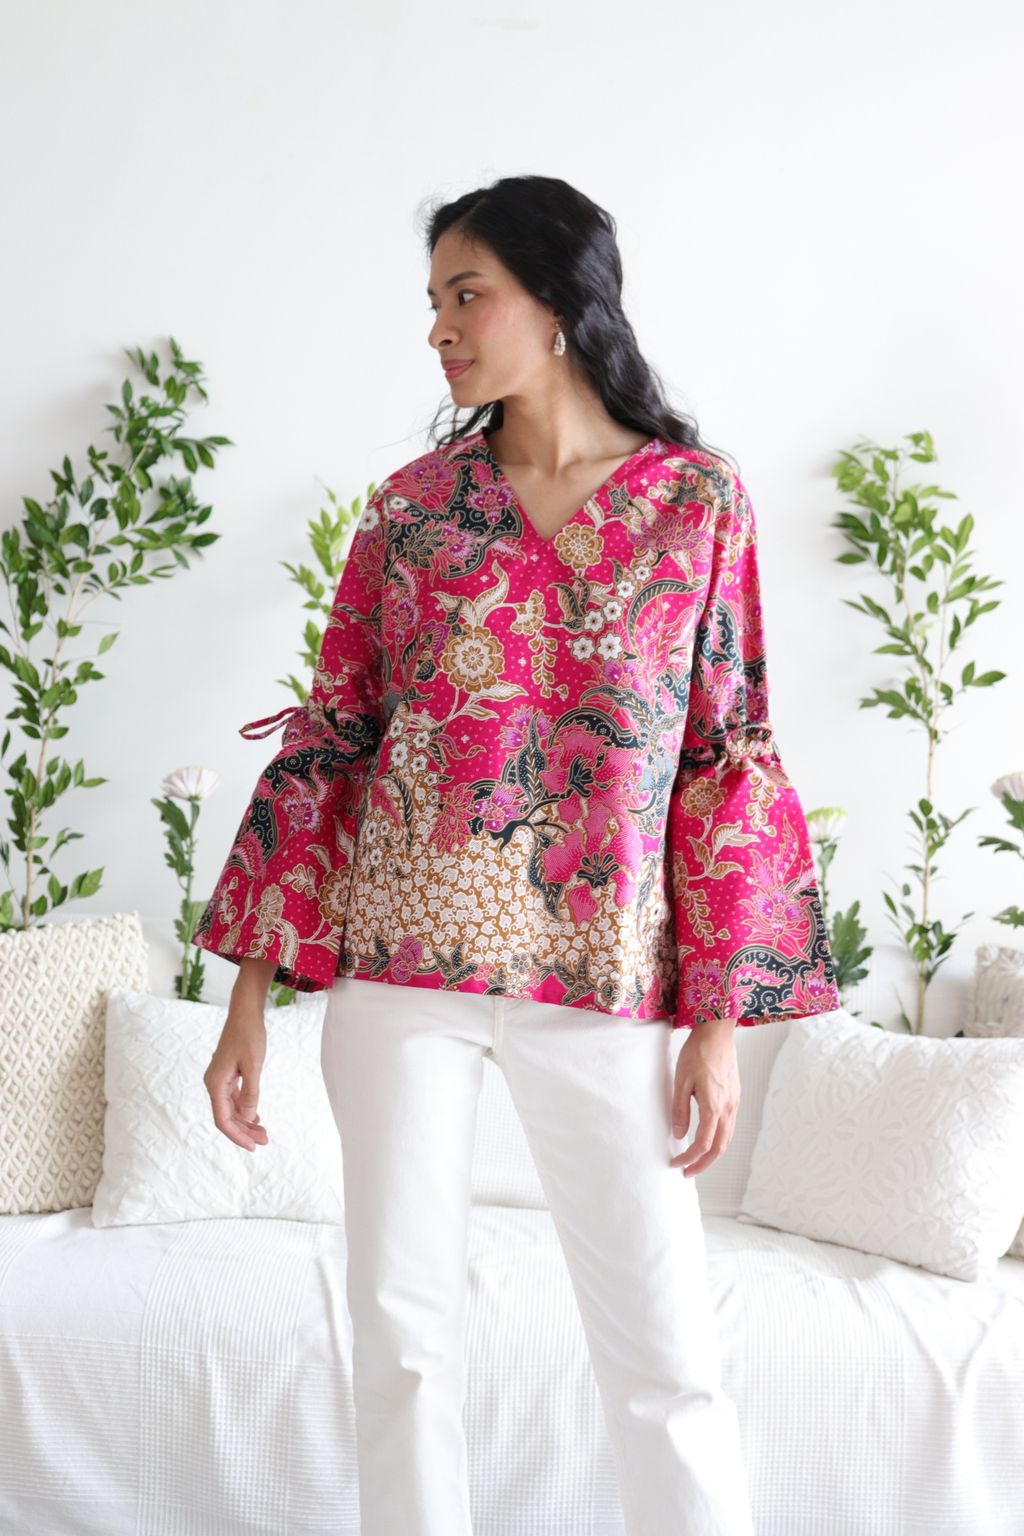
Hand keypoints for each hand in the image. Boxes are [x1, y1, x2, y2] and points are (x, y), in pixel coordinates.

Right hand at [203, 991, 270, 1151]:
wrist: (245, 1013)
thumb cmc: (249, 1035)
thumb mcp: (254, 1064)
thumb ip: (250, 1092)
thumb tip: (247, 1118)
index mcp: (216, 1083)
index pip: (222, 1119)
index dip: (237, 1136)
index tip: (253, 1147)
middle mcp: (214, 1084)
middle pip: (226, 1117)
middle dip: (244, 1132)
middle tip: (264, 1141)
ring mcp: (220, 1080)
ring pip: (231, 1109)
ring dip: (246, 1122)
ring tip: (263, 1134)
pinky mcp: (228, 1076)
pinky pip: (234, 1099)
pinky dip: (245, 1110)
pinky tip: (256, 1118)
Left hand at [669, 1017, 740, 1175]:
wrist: (717, 1032)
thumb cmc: (697, 1053)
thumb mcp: (681, 1081)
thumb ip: (680, 1110)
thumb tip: (679, 1135)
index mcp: (714, 1107)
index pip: (703, 1144)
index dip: (689, 1158)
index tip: (676, 1164)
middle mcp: (728, 1109)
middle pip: (719, 1148)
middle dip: (703, 1164)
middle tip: (687, 1172)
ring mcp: (735, 1103)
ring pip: (727, 1138)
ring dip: (713, 1154)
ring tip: (697, 1160)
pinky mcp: (736, 1096)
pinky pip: (730, 1126)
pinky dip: (720, 1140)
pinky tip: (709, 1138)